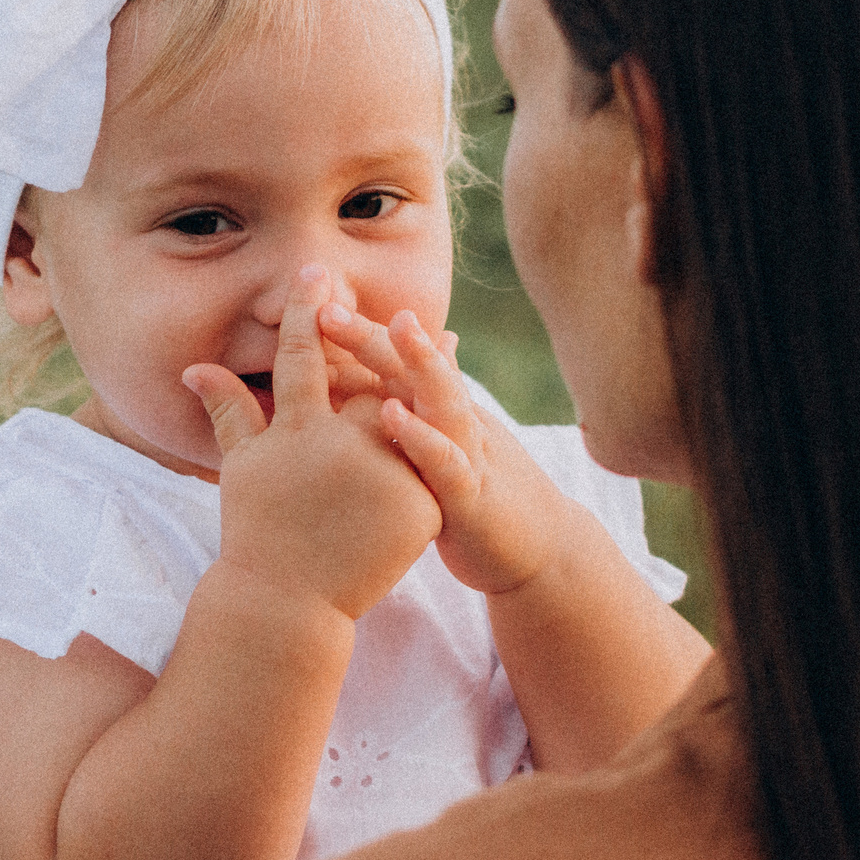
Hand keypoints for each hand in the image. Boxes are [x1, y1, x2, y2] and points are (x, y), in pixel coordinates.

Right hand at [184, 266, 441, 622]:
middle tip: (403, 308)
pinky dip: (443, 439)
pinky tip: (460, 413)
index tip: (315, 273)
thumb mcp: (244, 467)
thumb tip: (195, 368)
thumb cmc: (258, 531)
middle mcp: (340, 444)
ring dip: (428, 379)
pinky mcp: (417, 505)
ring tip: (446, 340)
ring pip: (411, 414)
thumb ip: (231, 410)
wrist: (288, 602)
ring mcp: (383, 474)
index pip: (301, 357)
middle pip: (372, 380)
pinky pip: (434, 463)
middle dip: (383, 344)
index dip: (306, 313)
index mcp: (295, 428)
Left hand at [315, 303, 566, 596]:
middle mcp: (456, 424)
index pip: (399, 365)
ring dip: (418, 363)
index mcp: (441, 414)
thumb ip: (431, 403)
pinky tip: (393, 416)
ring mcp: (469, 455)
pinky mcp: (473, 498)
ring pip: (444, 399)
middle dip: (374, 338)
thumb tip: (427, 349)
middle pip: (414, 370)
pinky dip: (422, 436)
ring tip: (390, 328)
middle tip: (328, 307)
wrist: (543, 555)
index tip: (316, 305)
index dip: (362, 335)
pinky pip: (447, 462)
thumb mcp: (453, 446)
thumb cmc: (484, 497)